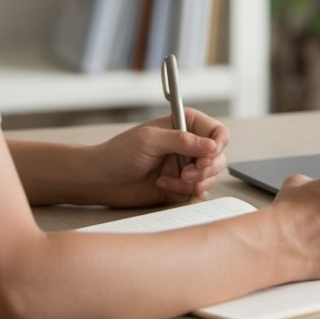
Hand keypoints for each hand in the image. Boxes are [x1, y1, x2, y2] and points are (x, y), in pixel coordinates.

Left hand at [89, 109, 229, 207]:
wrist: (101, 180)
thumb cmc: (118, 154)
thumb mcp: (149, 140)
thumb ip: (182, 140)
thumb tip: (211, 145)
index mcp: (182, 125)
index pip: (216, 131)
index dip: (218, 143)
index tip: (209, 154)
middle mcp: (187, 146)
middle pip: (218, 157)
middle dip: (206, 168)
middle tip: (187, 173)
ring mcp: (185, 167)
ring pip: (210, 177)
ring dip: (194, 182)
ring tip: (170, 180)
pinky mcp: (180, 187)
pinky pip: (197, 193)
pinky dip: (184, 193)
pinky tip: (163, 186)